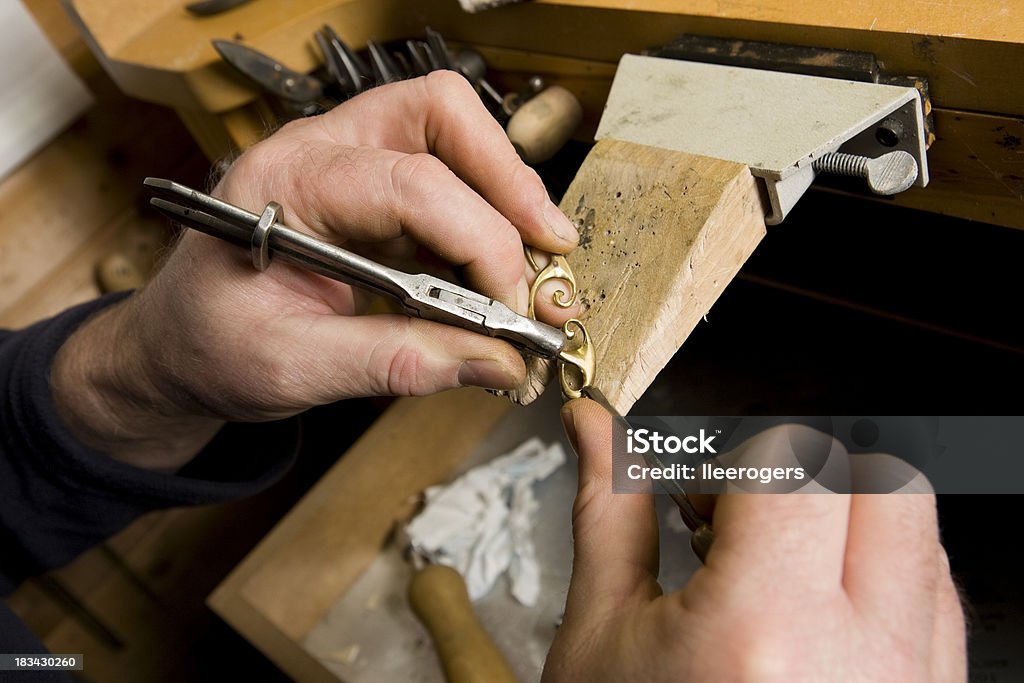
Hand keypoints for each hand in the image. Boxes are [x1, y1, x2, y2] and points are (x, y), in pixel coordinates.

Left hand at [51, 72, 578, 469]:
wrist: (177, 347)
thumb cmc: (211, 347)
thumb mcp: (293, 370)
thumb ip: (398, 362)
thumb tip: (498, 361)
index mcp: (284, 184)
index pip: (409, 184)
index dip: (480, 241)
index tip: (516, 306)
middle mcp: (320, 151)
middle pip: (439, 115)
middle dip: (508, 181)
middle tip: (550, 250)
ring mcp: (349, 161)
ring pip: (454, 133)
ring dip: (507, 194)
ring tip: (538, 266)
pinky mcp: (372, 189)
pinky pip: (449, 179)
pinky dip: (488, 222)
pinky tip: (503, 273)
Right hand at [546, 400, 965, 681]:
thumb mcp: (603, 638)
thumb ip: (612, 511)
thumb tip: (595, 425)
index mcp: (765, 634)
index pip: (797, 463)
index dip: (736, 459)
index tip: (697, 497)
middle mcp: (866, 664)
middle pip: (884, 485)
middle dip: (805, 480)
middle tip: (738, 523)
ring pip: (921, 538)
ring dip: (845, 525)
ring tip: (769, 573)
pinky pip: (936, 603)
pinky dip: (876, 579)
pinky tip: (808, 613)